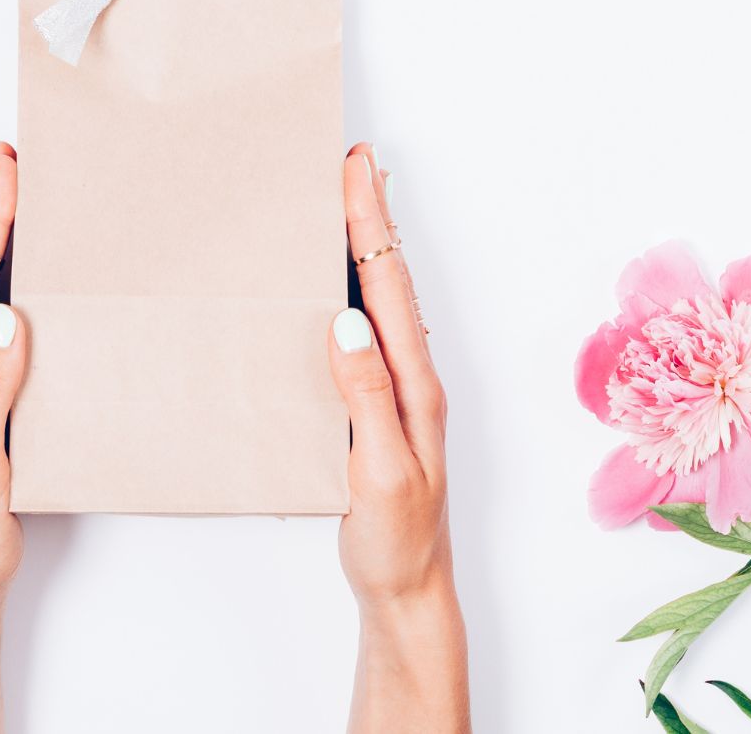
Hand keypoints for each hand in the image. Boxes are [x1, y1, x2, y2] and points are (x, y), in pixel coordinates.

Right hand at [328, 143, 469, 731]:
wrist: (408, 590)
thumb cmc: (396, 539)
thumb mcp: (381, 471)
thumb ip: (367, 398)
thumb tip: (347, 324)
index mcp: (415, 385)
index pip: (389, 288)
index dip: (371, 226)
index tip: (355, 172)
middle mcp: (411, 377)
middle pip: (390, 279)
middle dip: (371, 216)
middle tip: (354, 162)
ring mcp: (396, 390)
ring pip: (380, 300)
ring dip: (365, 247)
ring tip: (347, 200)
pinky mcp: (377, 406)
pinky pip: (366, 330)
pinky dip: (353, 290)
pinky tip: (335, 283)